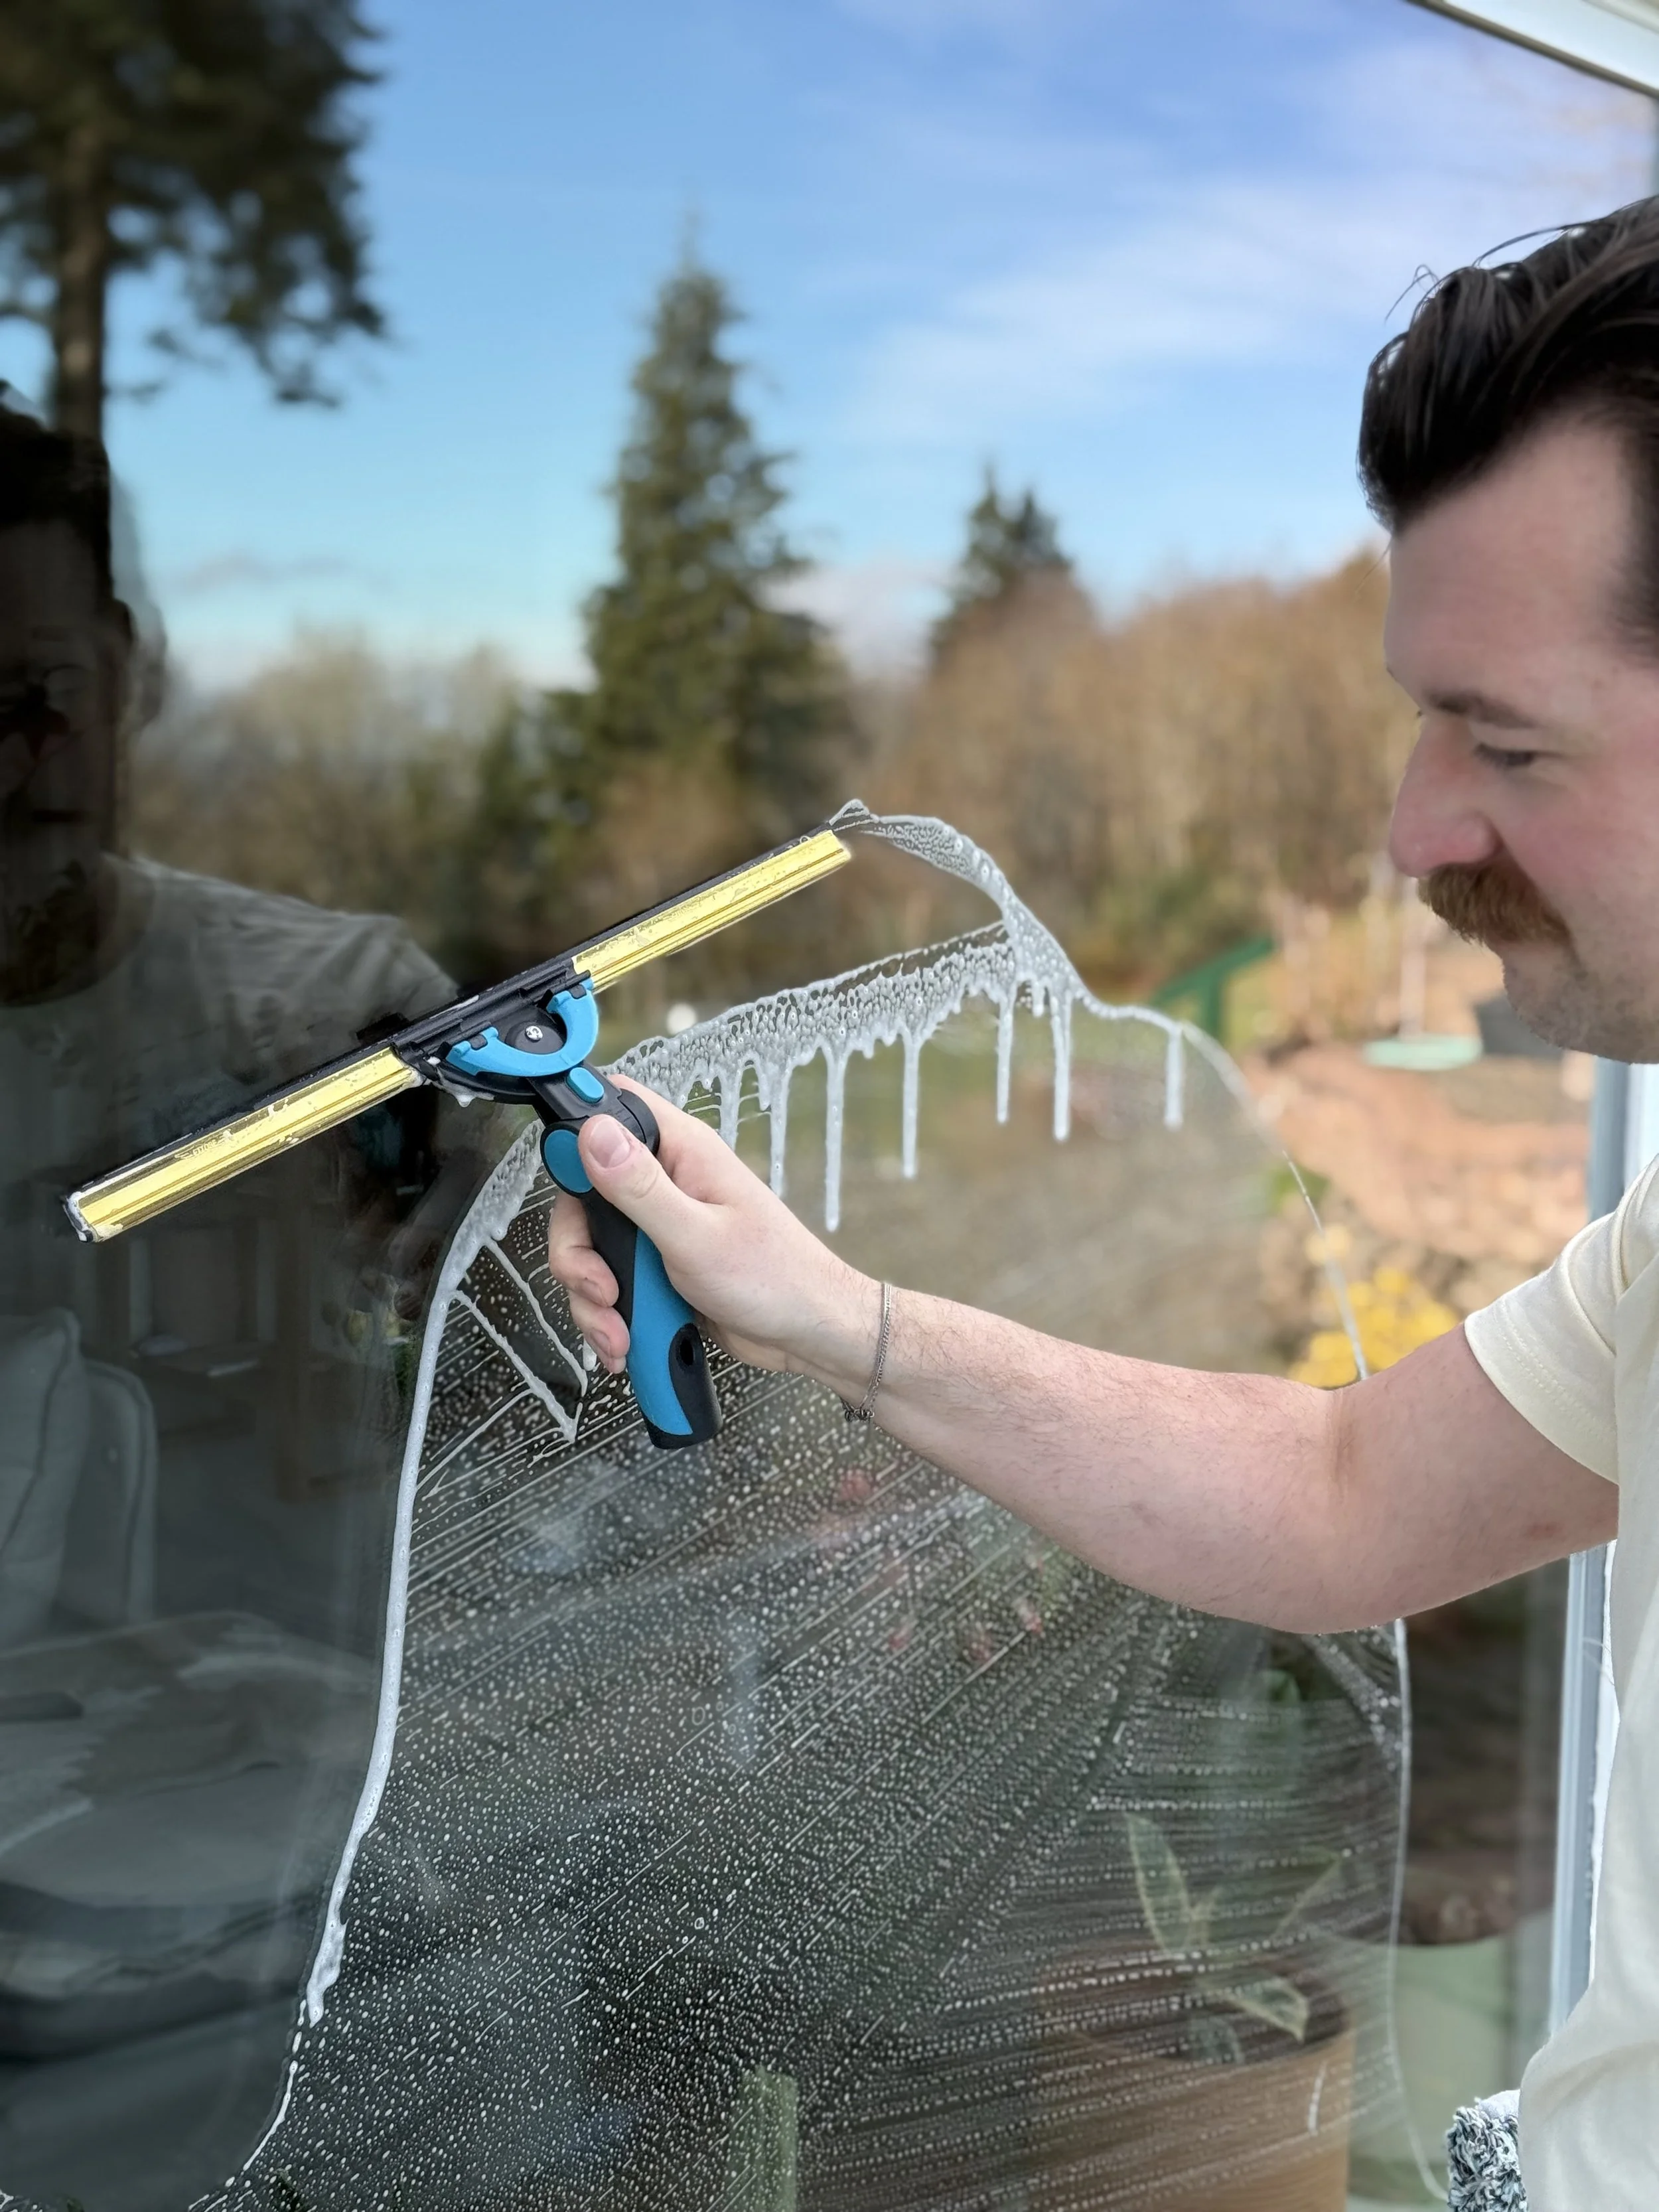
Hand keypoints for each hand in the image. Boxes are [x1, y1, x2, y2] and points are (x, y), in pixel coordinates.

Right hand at [546, 1077, 877, 1389]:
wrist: (806, 1334)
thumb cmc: (774, 1278)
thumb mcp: (696, 1236)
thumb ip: (639, 1187)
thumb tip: (593, 1133)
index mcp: (681, 1152)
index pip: (612, 1110)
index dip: (576, 1134)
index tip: (567, 1183)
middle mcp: (665, 1181)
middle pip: (582, 1195)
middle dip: (579, 1252)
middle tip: (601, 1288)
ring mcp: (657, 1225)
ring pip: (591, 1247)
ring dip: (593, 1297)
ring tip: (620, 1331)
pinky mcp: (655, 1264)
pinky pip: (609, 1280)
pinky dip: (608, 1314)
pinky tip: (625, 1340)